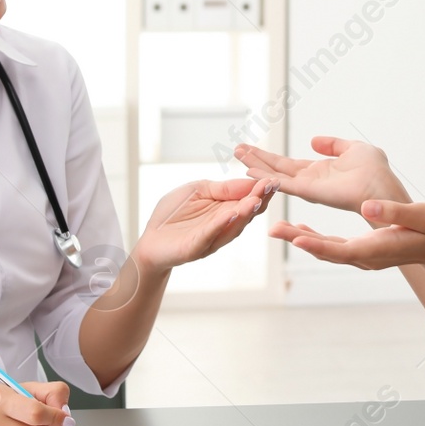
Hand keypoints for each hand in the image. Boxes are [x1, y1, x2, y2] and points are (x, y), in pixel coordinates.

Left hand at [133, 177, 278, 274]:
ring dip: (245, 212)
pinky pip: (209, 235)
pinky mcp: (195, 247)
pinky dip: (220, 224)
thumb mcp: (198, 190)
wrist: (151, 239)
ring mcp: (212, 238)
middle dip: (260, 198)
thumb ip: (222, 188)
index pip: (248, 197)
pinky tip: (230, 214)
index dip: (261, 188)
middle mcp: (224, 225)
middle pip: (247, 212)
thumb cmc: (173, 213)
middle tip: (272, 185)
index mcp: (226, 208)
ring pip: (233, 225)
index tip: (274, 178)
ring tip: (255, 198)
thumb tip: (250, 182)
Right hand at [235, 136, 408, 214]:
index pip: (287, 164)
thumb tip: (314, 141)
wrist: (384, 188)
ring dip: (256, 166)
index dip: (269, 157)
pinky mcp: (310, 192)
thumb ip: (333, 145)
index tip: (250, 148)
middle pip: (276, 169)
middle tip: (236, 149)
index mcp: (319, 171)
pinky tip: (250, 171)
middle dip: (256, 159)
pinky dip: (267, 177)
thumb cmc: (376, 172)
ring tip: (238, 155)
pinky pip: (283, 184)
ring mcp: (308, 187)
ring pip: (275, 176)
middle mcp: (310, 181)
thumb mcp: (354, 149)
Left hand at [271, 198, 424, 271]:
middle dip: (299, 240)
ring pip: (326, 250)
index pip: (343, 250)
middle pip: (327, 251)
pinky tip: (301, 230)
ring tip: (279, 228)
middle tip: (273, 229)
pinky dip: (315, 239)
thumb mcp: (422, 215)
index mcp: (378, 249)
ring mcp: (363, 258)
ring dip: (302, 239)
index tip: (296, 237)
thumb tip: (368, 207)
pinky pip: (332, 247)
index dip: (319, 244)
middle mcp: (365, 258)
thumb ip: (396, 212)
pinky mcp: (362, 252)